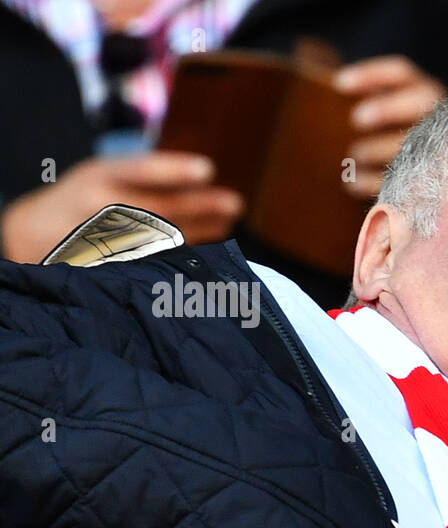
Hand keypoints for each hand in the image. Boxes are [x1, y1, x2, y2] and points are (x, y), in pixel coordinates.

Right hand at [0, 152, 243, 262]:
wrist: (40, 231)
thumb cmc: (87, 198)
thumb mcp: (106, 176)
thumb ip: (149, 181)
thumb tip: (207, 185)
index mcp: (99, 176)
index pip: (139, 170)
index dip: (174, 170)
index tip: (207, 169)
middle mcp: (100, 207)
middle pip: (159, 207)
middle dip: (201, 206)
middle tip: (235, 203)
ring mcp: (104, 238)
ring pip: (161, 237)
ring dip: (200, 230)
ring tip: (228, 221)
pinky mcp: (109, 264)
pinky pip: (152, 261)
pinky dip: (182, 253)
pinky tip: (207, 247)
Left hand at [335, 55, 445, 198]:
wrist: (412, 181)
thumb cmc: (381, 133)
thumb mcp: (367, 103)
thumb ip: (341, 77)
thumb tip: (307, 48)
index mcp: (420, 91)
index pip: (401, 73)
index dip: (372, 75)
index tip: (338, 83)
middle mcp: (436, 115)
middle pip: (419, 102)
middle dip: (387, 108)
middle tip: (355, 119)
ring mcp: (440, 148)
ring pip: (415, 143)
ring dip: (378, 149)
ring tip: (354, 155)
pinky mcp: (430, 181)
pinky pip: (407, 181)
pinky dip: (376, 182)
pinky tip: (351, 183)